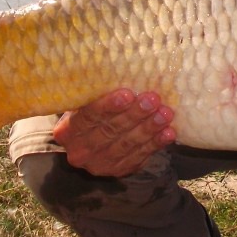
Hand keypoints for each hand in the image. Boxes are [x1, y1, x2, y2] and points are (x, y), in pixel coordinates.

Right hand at [53, 89, 175, 176]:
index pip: (87, 117)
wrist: (92, 140)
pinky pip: (139, 157)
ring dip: (149, 129)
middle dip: (134, 115)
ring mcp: (99, 164)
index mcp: (67, 130)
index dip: (108, 106)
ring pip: (127, 145)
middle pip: (110, 131)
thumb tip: (125, 66)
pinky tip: (168, 133)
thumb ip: (98, 91)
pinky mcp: (119, 170)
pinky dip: (155, 144)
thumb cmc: (92, 110)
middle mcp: (80, 150)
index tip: (127, 94)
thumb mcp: (87, 100)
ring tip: (165, 114)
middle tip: (153, 99)